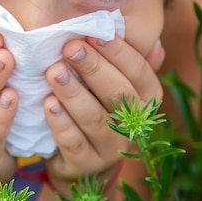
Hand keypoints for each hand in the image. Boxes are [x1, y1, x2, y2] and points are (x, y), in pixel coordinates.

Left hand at [41, 36, 164, 193]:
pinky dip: (61, 123)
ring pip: (95, 119)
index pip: (139, 72)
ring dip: (73, 93)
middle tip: (70, 48)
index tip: (94, 34)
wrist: (81, 159)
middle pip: (118, 94)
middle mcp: (135, 126)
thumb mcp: (114, 83)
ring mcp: (111, 149)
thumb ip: (126, 61)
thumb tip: (153, 42)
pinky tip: (49, 104)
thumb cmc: (97, 105)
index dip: (118, 52)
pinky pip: (74, 143)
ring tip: (54, 72)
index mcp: (147, 99)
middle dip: (93, 68)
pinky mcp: (85, 166)